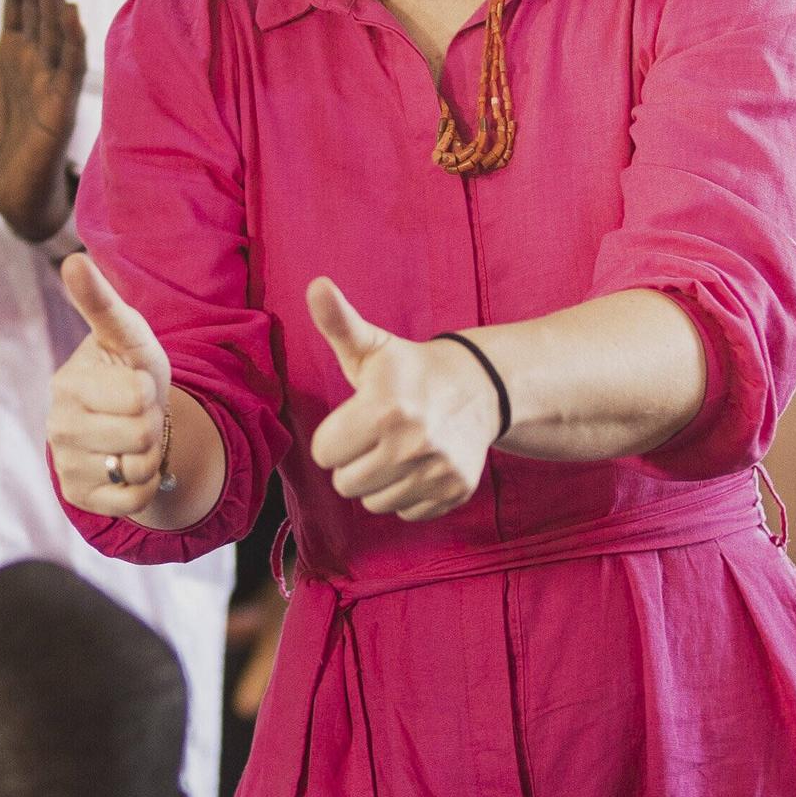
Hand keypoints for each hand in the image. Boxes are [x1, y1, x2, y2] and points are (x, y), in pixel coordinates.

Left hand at [0, 0, 83, 244]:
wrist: (5, 198)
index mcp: (14, 54)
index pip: (17, 4)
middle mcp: (36, 63)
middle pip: (36, 11)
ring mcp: (50, 85)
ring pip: (55, 33)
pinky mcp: (59, 111)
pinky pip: (69, 73)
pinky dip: (72, 43)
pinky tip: (72, 16)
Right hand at [51, 253, 175, 516]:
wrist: (125, 420)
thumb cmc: (128, 369)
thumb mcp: (126, 334)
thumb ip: (101, 301)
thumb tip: (73, 259)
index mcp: (67, 384)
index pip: (138, 395)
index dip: (149, 390)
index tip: (136, 384)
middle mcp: (58, 427)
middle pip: (141, 434)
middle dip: (152, 423)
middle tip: (137, 414)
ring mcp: (65, 464)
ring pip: (139, 469)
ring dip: (150, 454)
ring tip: (133, 438)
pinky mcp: (78, 497)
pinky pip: (134, 500)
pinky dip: (145, 486)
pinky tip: (128, 466)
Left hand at [305, 277, 500, 519]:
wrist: (479, 387)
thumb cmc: (410, 370)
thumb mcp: (372, 347)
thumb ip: (338, 323)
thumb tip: (315, 284)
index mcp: (384, 408)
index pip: (324, 453)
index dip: (334, 436)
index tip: (355, 418)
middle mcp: (413, 443)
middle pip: (345, 483)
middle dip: (353, 462)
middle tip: (375, 436)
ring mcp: (437, 470)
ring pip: (373, 503)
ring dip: (378, 481)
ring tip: (396, 450)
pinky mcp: (454, 491)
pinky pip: (405, 512)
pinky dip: (407, 494)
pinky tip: (418, 465)